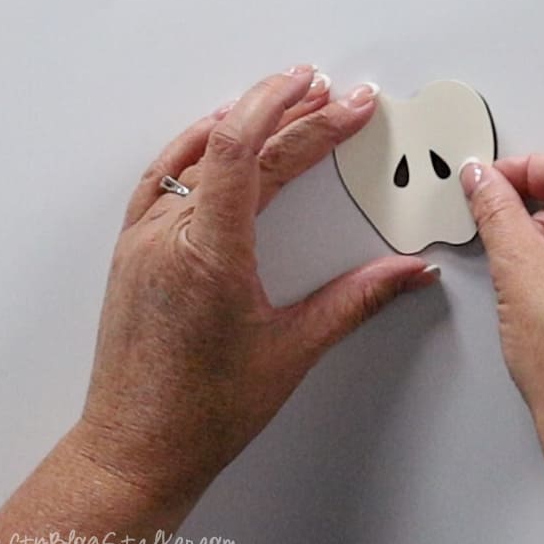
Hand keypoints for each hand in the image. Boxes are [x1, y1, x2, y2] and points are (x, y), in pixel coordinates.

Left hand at [76, 66, 438, 508]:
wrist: (136, 449)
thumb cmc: (203, 411)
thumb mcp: (293, 350)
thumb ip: (357, 300)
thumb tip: (410, 273)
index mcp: (208, 254)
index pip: (248, 151)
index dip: (298, 112)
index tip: (338, 96)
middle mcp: (168, 235)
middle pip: (234, 147)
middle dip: (295, 114)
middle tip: (339, 96)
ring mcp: (143, 238)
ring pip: (195, 152)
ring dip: (245, 117)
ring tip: (288, 94)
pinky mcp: (133, 249)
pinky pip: (164, 175)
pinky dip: (197, 143)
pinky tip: (217, 130)